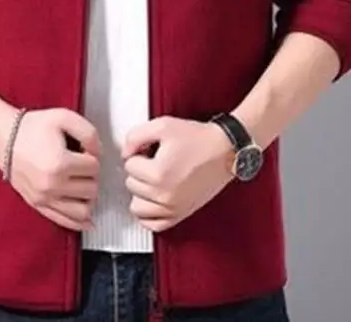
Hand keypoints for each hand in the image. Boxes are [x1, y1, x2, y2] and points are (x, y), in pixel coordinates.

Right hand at [3, 108, 101, 231]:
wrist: (4, 137)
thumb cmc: (32, 127)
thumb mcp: (65, 118)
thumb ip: (89, 133)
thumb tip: (98, 153)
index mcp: (60, 163)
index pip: (94, 168)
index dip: (93, 156)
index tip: (83, 150)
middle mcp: (52, 185)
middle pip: (91, 189)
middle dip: (91, 176)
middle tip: (82, 165)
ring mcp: (44, 198)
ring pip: (83, 210)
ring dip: (88, 197)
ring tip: (82, 183)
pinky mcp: (38, 205)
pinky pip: (64, 221)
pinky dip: (79, 222)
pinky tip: (88, 218)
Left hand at [121, 116, 233, 232]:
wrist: (225, 151)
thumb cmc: (199, 139)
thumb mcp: (163, 125)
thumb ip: (136, 136)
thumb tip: (126, 153)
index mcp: (158, 173)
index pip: (129, 165)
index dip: (139, 154)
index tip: (150, 151)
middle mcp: (164, 195)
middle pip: (131, 184)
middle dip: (141, 171)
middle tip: (156, 161)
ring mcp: (173, 208)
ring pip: (136, 206)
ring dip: (142, 192)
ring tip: (154, 179)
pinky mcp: (180, 215)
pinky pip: (152, 225)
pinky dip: (149, 213)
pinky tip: (155, 198)